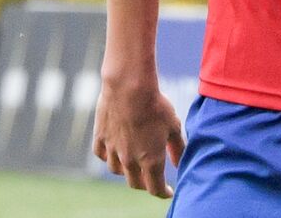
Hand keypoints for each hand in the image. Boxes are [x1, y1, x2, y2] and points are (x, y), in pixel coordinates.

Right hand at [92, 78, 184, 198]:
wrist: (129, 88)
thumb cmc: (156, 105)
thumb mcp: (173, 126)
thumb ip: (177, 148)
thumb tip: (180, 164)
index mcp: (151, 160)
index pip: (155, 187)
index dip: (163, 193)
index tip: (168, 192)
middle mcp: (129, 160)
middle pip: (136, 183)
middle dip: (146, 184)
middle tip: (153, 179)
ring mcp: (113, 150)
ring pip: (118, 171)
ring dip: (127, 172)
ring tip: (134, 164)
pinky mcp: (100, 138)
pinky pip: (102, 156)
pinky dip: (110, 158)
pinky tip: (115, 152)